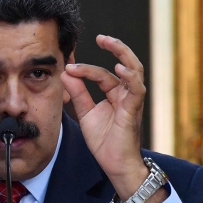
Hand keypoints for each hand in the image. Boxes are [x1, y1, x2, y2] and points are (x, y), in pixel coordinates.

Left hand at [61, 35, 166, 202]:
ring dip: (122, 54)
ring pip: (134, 71)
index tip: (68, 66)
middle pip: (126, 63)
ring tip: (109, 42)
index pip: (102, 74)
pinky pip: (136, 90)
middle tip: (101, 37)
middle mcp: (126, 94)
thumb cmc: (105, 141)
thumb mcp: (85, 113)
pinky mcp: (134, 111)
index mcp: (115, 94)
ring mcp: (132, 101)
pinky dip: (129, 77)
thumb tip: (65, 73)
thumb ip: (78, 93)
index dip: (85, 69)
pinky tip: (119, 67)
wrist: (115, 165)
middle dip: (115, 47)